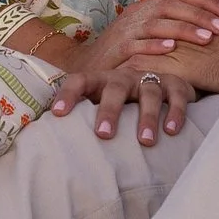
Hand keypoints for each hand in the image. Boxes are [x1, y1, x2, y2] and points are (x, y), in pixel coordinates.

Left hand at [49, 54, 197, 144]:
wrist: (162, 85)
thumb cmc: (122, 104)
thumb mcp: (100, 105)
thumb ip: (79, 118)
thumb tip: (42, 136)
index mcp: (101, 81)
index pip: (79, 81)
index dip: (68, 94)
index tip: (57, 114)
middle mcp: (124, 77)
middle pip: (115, 88)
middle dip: (109, 110)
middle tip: (103, 135)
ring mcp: (151, 79)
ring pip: (149, 93)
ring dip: (147, 117)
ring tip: (145, 141)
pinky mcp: (176, 85)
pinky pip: (177, 97)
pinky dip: (176, 112)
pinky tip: (172, 131)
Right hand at [72, 0, 218, 74]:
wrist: (89, 68)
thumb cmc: (127, 53)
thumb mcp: (149, 33)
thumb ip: (173, 26)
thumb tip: (211, 26)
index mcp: (148, 6)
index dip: (205, 1)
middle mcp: (138, 14)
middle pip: (172, 6)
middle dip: (201, 16)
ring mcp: (126, 30)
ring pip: (158, 23)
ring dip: (184, 30)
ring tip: (207, 39)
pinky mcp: (117, 49)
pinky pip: (137, 44)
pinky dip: (155, 45)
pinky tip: (172, 49)